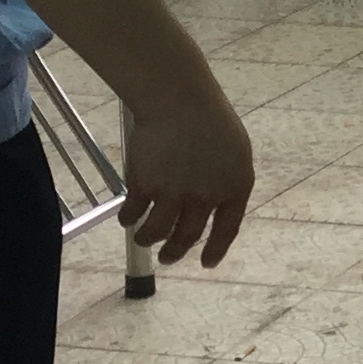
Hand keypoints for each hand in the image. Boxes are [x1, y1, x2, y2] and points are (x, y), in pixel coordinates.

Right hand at [116, 78, 253, 266]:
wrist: (179, 100)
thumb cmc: (210, 118)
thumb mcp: (235, 151)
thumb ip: (227, 180)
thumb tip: (216, 203)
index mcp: (235, 187)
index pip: (227, 228)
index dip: (216, 249)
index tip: (206, 263)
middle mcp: (206, 196)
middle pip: (188, 236)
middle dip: (175, 252)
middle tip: (168, 258)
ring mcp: (174, 194)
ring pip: (157, 232)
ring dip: (148, 240)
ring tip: (143, 239)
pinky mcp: (145, 187)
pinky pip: (133, 213)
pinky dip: (128, 219)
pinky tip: (127, 218)